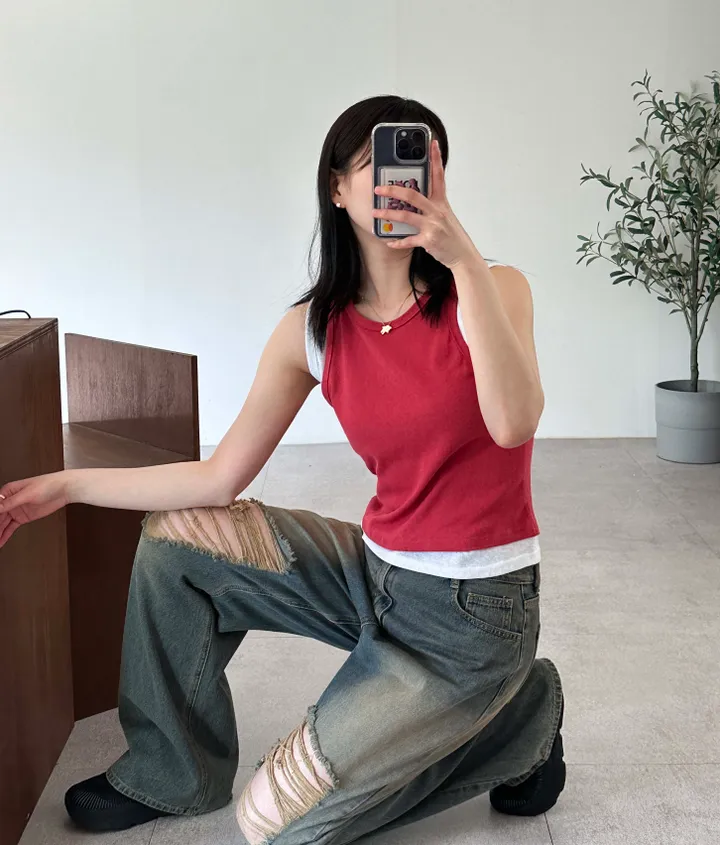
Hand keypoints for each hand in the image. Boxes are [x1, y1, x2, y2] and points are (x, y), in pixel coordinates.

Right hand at [0, 472, 70, 548]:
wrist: (63, 490)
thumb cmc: (47, 485)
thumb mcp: (27, 494)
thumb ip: (11, 502)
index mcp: (8, 491)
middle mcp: (11, 501)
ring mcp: (17, 510)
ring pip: (3, 523)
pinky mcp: (23, 517)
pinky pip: (11, 527)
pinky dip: (6, 534)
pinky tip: (1, 540)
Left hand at [372, 139, 481, 268]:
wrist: (462, 254)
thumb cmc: (451, 235)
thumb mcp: (444, 215)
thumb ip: (431, 205)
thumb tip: (412, 199)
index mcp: (441, 202)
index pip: (439, 176)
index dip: (435, 159)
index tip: (432, 143)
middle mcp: (437, 211)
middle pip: (413, 195)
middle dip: (393, 191)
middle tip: (378, 189)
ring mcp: (433, 225)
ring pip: (406, 216)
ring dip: (388, 215)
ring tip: (375, 213)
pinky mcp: (429, 240)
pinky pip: (408, 240)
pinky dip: (397, 241)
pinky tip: (389, 241)